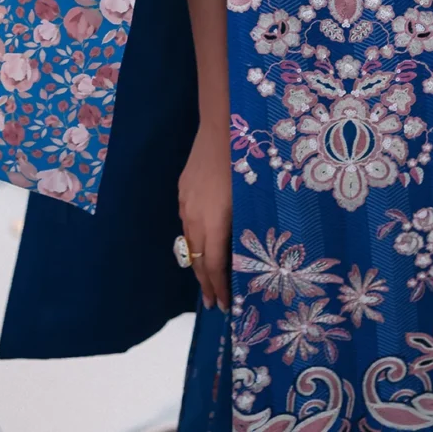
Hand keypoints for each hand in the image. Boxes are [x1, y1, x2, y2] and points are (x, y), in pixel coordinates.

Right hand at [177, 122, 231, 311]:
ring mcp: (185, 203)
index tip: (223, 305)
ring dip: (198, 261)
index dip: (218, 287)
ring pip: (189, 241)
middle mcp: (194, 217)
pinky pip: (187, 222)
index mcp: (213, 222)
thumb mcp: (249, 200)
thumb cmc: (245, 163)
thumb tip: (244, 254)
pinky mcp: (183, 190)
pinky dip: (195, 238)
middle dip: (205, 283)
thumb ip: (243, 228)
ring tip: (208, 276)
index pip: (212, 265)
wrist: (221, 127)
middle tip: (213, 302)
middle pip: (196, 259)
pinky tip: (203, 239)